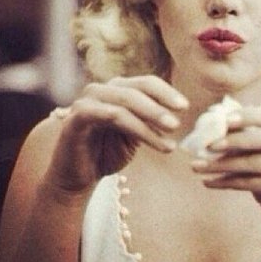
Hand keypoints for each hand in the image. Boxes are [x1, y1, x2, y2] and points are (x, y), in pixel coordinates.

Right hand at [44, 76, 187, 195]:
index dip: (166, 92)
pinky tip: (143, 136)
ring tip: (168, 141)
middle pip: (136, 90)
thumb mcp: (135, 135)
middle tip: (177, 125)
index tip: (185, 107)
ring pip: (123, 104)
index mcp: (118, 89)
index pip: (146, 83)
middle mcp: (101, 90)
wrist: (77, 178)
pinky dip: (125, 122)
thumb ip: (150, 121)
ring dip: (148, 121)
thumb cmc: (107, 153)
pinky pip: (103, 114)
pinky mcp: (75, 118)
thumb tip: (178, 114)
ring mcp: (86, 102)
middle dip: (159, 108)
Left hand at [191, 106, 260, 245]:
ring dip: (225, 163)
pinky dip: (229, 182)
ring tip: (199, 165)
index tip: (222, 118)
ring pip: (259, 162)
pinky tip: (210, 182)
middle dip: (235, 139)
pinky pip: (257, 183)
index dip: (248, 115)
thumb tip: (217, 114)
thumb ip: (249, 133)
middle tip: (208, 144)